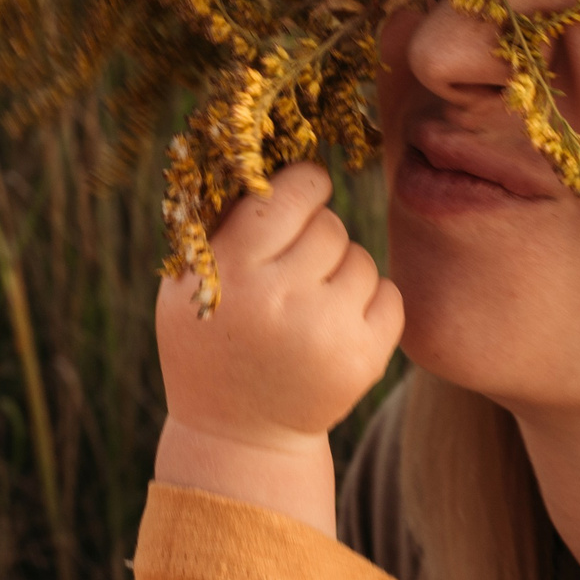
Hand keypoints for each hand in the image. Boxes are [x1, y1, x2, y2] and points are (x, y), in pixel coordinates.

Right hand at [153, 164, 403, 535]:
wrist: (240, 434)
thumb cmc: (210, 340)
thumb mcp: (188, 282)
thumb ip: (221, 220)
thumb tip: (268, 145)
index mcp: (231, 270)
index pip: (291, 191)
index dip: (302, 187)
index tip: (302, 196)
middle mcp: (281, 299)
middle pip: (330, 226)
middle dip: (317, 238)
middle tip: (294, 270)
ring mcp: (327, 332)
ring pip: (362, 259)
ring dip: (343, 273)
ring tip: (309, 307)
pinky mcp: (364, 360)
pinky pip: (391, 295)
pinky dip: (371, 303)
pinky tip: (337, 327)